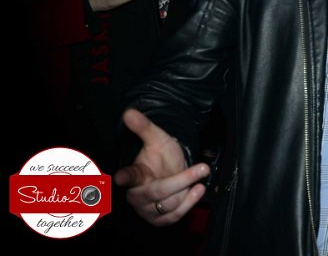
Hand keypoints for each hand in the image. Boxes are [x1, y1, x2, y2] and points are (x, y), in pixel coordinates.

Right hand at [114, 108, 209, 224]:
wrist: (170, 170)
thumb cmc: (160, 155)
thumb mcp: (157, 138)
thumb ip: (144, 127)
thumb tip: (129, 112)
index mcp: (134, 174)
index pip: (128, 176)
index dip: (125, 177)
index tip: (121, 177)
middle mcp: (137, 194)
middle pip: (156, 191)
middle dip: (181, 180)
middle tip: (202, 168)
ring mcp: (146, 209)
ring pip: (167, 205)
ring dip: (187, 192)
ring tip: (200, 178)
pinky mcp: (158, 219)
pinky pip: (173, 217)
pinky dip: (188, 204)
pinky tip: (198, 190)